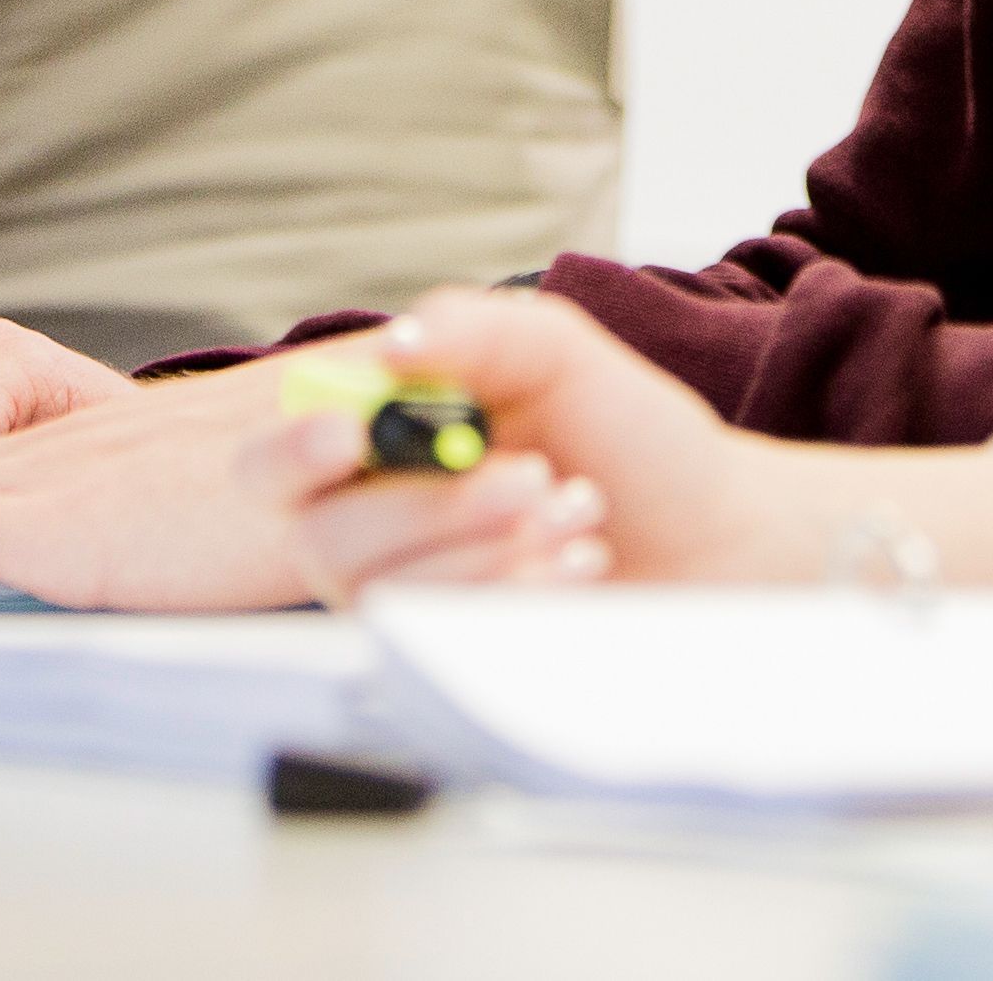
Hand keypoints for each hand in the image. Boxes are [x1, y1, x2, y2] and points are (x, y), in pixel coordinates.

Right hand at [236, 289, 813, 599]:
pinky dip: (518, 595)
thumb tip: (394, 346)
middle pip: (326, 539)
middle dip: (434, 507)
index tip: (352, 435)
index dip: (293, 452)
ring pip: (387, 595)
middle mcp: (378, 531)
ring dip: (489, 548)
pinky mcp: (463, 659)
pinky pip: (448, 643)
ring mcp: (418, 603)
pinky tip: (580, 564)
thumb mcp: (559, 356)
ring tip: (578, 508)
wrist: (717, 531)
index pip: (275, 464)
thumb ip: (474, 333)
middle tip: (535, 476)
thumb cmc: (631, 438)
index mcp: (383, 448)